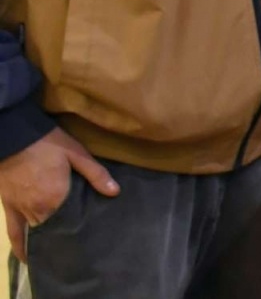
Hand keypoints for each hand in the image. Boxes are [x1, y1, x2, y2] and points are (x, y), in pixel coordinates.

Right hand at [0, 128, 118, 261]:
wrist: (13, 137)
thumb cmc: (47, 143)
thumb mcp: (76, 153)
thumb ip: (96, 173)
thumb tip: (115, 192)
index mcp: (57, 198)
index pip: (73, 222)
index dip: (83, 229)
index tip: (94, 237)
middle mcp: (39, 209)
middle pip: (56, 230)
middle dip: (68, 236)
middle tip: (83, 244)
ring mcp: (22, 211)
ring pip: (37, 234)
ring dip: (49, 242)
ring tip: (63, 252)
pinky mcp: (9, 208)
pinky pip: (14, 233)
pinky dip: (21, 247)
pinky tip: (28, 258)